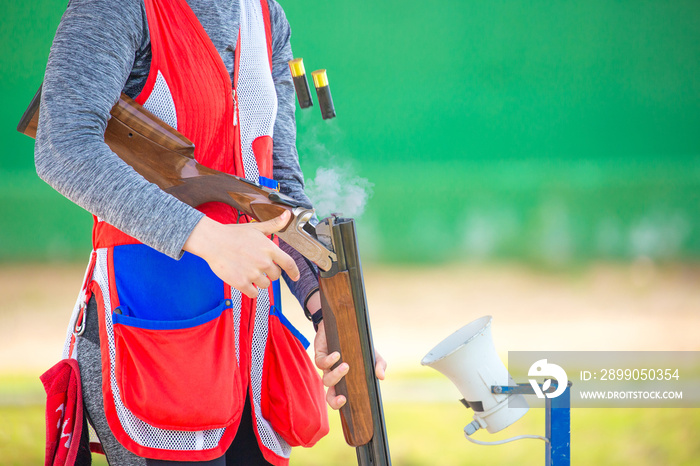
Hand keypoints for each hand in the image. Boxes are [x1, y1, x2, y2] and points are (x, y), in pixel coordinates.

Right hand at [183, 211, 299, 297]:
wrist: (213, 241)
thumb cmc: (233, 234)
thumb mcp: (256, 227)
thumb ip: (274, 224)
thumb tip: (287, 215)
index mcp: (269, 248)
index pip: (288, 263)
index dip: (293, 272)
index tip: (295, 277)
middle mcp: (263, 262)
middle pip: (276, 275)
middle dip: (269, 273)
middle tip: (257, 266)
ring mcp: (253, 273)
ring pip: (265, 285)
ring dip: (259, 281)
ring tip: (248, 271)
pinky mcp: (241, 283)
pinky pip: (254, 294)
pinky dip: (250, 290)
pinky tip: (245, 282)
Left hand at [313, 319, 386, 409]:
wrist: (343, 324)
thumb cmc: (357, 344)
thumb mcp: (371, 354)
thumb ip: (379, 365)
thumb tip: (381, 377)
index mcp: (344, 381)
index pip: (340, 398)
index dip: (339, 404)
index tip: (347, 402)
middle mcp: (334, 376)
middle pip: (329, 396)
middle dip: (334, 400)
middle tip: (343, 398)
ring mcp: (326, 367)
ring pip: (326, 380)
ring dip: (336, 375)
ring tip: (346, 366)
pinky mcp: (320, 354)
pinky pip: (321, 362)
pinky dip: (329, 360)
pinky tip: (337, 355)